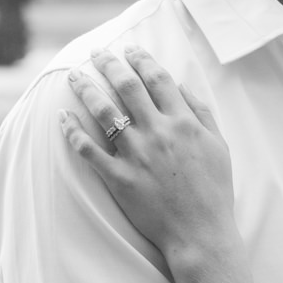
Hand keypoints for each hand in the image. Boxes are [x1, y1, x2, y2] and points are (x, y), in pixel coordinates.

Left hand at [60, 46, 234, 260]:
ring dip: (86, 89)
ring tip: (74, 75)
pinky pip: (89, 150)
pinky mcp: (119, 178)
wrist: (201, 233)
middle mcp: (158, 133)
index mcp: (183, 123)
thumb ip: (202, 113)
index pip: (158, 79)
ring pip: (104, 112)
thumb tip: (182, 86)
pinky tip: (63, 116)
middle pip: (127, 87)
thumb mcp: (219, 147)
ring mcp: (136, 155)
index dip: (142, 59)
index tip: (130, 49)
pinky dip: (73, 131)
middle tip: (96, 52)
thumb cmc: (214, 192)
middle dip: (109, 64)